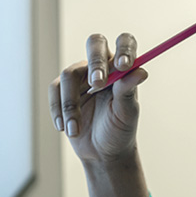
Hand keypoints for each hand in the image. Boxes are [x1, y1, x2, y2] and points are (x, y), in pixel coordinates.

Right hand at [48, 32, 147, 163]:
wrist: (102, 153)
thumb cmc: (119, 130)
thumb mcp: (127, 113)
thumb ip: (129, 91)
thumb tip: (141, 71)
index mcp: (122, 68)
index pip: (124, 43)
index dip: (124, 49)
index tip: (124, 65)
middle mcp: (101, 66)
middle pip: (95, 43)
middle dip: (96, 62)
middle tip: (97, 84)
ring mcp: (80, 76)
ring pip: (69, 73)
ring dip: (71, 104)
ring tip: (75, 129)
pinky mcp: (63, 89)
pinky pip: (55, 89)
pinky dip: (58, 110)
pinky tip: (65, 128)